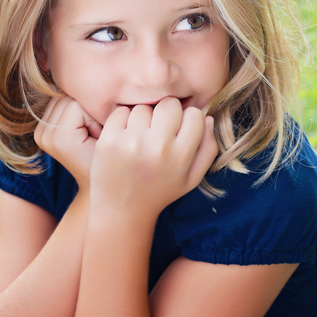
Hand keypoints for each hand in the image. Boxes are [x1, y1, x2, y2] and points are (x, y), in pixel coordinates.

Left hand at [34, 92, 101, 187]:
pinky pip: (59, 105)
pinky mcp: (41, 130)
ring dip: (79, 108)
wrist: (95, 184)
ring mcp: (40, 133)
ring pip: (62, 98)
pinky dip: (72, 110)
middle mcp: (44, 135)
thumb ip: (105, 114)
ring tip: (88, 129)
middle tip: (95, 131)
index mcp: (59, 138)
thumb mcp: (110, 138)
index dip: (95, 114)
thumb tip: (100, 90)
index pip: (77, 104)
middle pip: (66, 98)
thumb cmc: (109, 161)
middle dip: (86, 109)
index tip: (100, 135)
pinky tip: (80, 127)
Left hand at [89, 99, 216, 214]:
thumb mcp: (191, 179)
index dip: (187, 119)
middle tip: (158, 130)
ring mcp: (131, 142)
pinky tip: (124, 138)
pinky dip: (122, 121)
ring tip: (140, 138)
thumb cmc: (159, 192)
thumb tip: (207, 118)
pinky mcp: (109, 140)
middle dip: (165, 113)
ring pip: (144, 108)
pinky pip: (121, 112)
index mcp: (180, 155)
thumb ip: (207, 149)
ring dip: (143, 118)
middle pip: (169, 104)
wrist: (122, 211)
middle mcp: (157, 147)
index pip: (194, 114)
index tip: (178, 130)